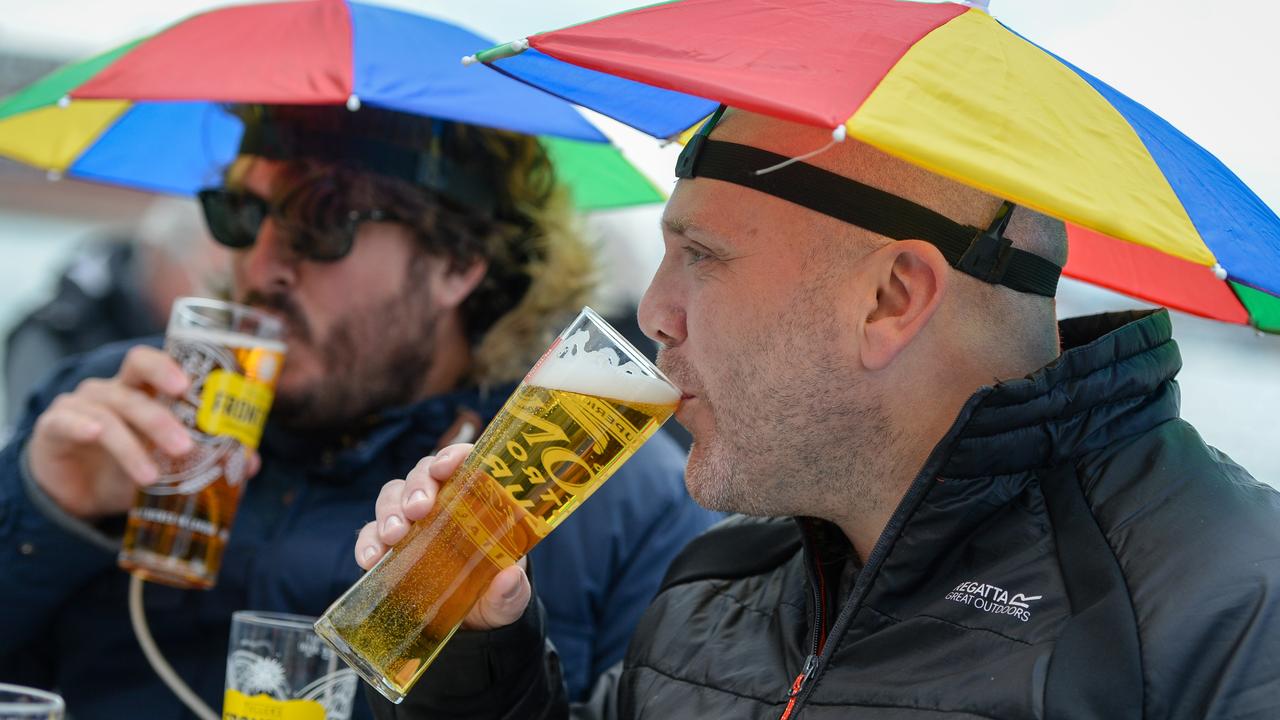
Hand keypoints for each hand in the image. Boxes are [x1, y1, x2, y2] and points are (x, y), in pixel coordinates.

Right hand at [26, 346, 258, 518]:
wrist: (77, 497)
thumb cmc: (127, 469)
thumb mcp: (166, 468)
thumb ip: (204, 460)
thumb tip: (252, 463)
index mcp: (142, 389)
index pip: (154, 361)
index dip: (171, 365)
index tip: (191, 386)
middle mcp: (113, 389)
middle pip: (136, 376)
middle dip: (162, 413)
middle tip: (184, 445)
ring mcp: (81, 404)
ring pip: (111, 412)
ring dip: (134, 444)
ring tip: (152, 476)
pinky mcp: (54, 427)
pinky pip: (67, 421)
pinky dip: (84, 426)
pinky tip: (95, 435)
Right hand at [355, 443, 531, 630]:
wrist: (470, 625)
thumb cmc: (496, 595)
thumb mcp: (510, 597)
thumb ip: (512, 590)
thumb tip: (509, 576)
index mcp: (478, 502)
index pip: (465, 462)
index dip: (453, 456)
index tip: (444, 468)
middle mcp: (443, 503)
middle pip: (423, 474)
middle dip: (417, 486)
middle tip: (418, 509)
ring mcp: (413, 523)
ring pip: (393, 495)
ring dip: (390, 510)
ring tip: (394, 536)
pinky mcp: (389, 547)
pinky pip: (371, 533)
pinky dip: (367, 541)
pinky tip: (371, 559)